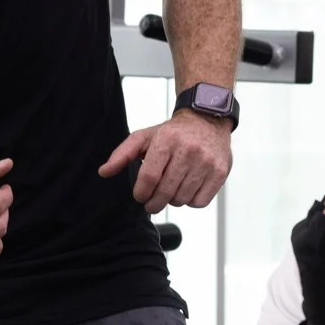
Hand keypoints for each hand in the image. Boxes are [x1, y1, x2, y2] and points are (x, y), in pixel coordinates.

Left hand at [99, 111, 232, 209]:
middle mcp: (189, 150)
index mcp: (167, 140)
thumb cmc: (173, 133)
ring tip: (171, 190)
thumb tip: (104, 172)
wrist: (207, 121)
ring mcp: (206, 162)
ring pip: (182, 199)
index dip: (141, 193)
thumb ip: (122, 154)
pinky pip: (199, 202)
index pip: (149, 177)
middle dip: (154, 203)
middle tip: (151, 202)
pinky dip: (190, 201)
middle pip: (165, 191)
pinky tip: (187, 189)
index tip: (140, 195)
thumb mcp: (144, 137)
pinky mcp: (220, 172)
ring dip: (173, 200)